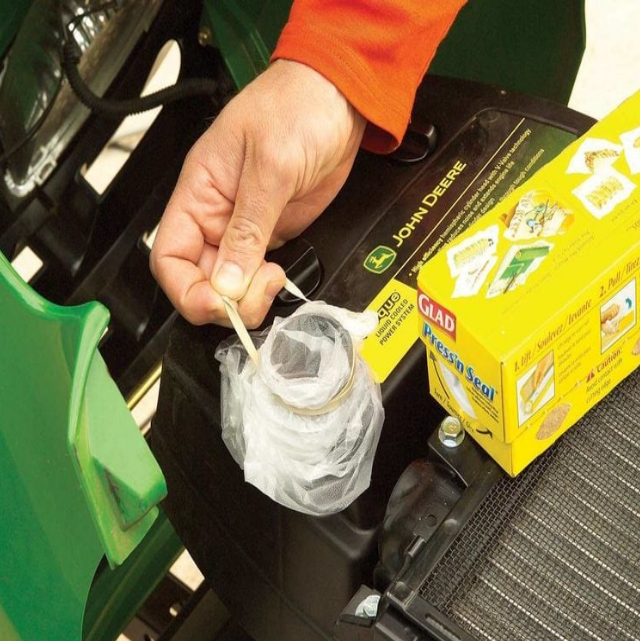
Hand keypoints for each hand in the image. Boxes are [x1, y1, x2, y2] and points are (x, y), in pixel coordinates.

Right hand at [150, 59, 365, 326]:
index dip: (185, 290)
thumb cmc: (296, 107)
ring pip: (231, 283)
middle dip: (223, 301)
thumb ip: (248, 228)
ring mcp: (245, 228)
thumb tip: (229, 281)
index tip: (217, 304)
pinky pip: (258, 275)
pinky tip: (281, 281)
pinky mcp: (272, 233)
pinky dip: (267, 289)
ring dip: (248, 298)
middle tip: (255, 296)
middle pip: (199, 280)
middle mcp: (216, 216)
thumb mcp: (269, 167)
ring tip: (273, 282)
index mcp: (198, 194)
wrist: (339, 100)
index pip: (169, 258)